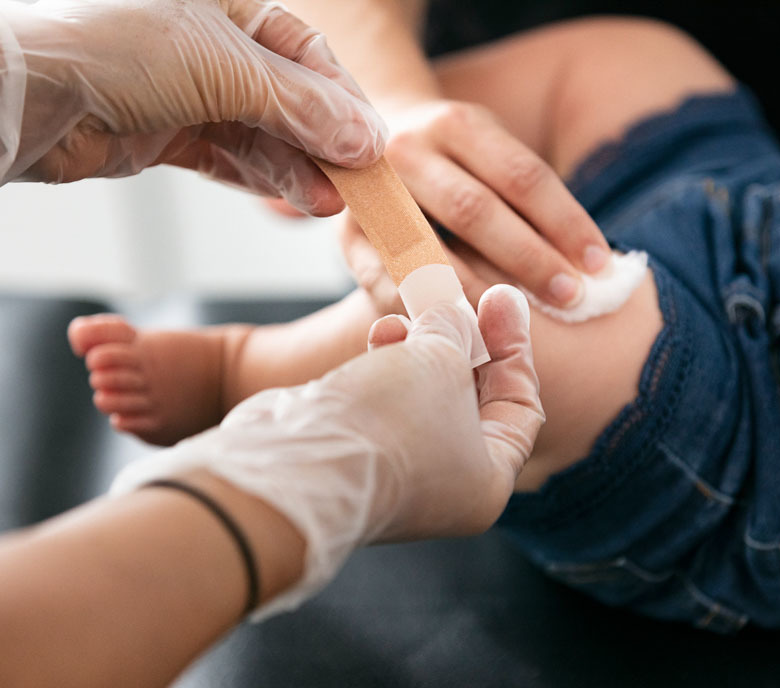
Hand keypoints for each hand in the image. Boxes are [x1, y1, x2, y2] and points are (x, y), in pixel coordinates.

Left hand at [1, 0, 385, 214]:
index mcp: (225, 4)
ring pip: (264, 135)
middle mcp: (208, 44)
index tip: (370, 142)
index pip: (304, 53)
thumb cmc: (110, 48)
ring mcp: (188, 91)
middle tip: (358, 181)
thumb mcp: (225, 67)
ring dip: (300, 170)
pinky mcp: (169, 135)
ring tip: (331, 201)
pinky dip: (265, 180)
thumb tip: (360, 136)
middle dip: (324, 143)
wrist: (29, 97)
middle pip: (289, 99)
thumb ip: (300, 106)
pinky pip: (232, 160)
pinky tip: (297, 197)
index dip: (342, 100)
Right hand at [110, 284, 543, 616]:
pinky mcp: (354, 453)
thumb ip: (458, 328)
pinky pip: (385, 400)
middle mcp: (446, 487)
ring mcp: (396, 473)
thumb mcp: (444, 359)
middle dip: (463, 341)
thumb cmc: (389, 421)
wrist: (294, 461)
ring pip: (424, 394)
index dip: (514, 348)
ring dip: (420, 345)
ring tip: (405, 316)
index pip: (522, 408)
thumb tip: (458, 308)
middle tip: (458, 292)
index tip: (503, 298)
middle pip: (473, 399)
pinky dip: (387, 364)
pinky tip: (378, 334)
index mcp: (487, 482)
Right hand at [341, 99, 610, 308]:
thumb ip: (529, 200)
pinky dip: (422, 307)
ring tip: (516, 325)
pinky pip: (384, 278)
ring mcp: (370, 190)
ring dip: (474, 291)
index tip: (600, 267)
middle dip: (528, 258)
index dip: (566, 222)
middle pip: (475, 209)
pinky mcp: (347, 234)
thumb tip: (593, 267)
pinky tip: (457, 330)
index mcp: (458, 125)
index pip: (522, 174)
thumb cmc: (454, 166)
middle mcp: (408, 149)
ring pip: (426, 247)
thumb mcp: (490, 156)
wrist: (363, 144)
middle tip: (570, 299)